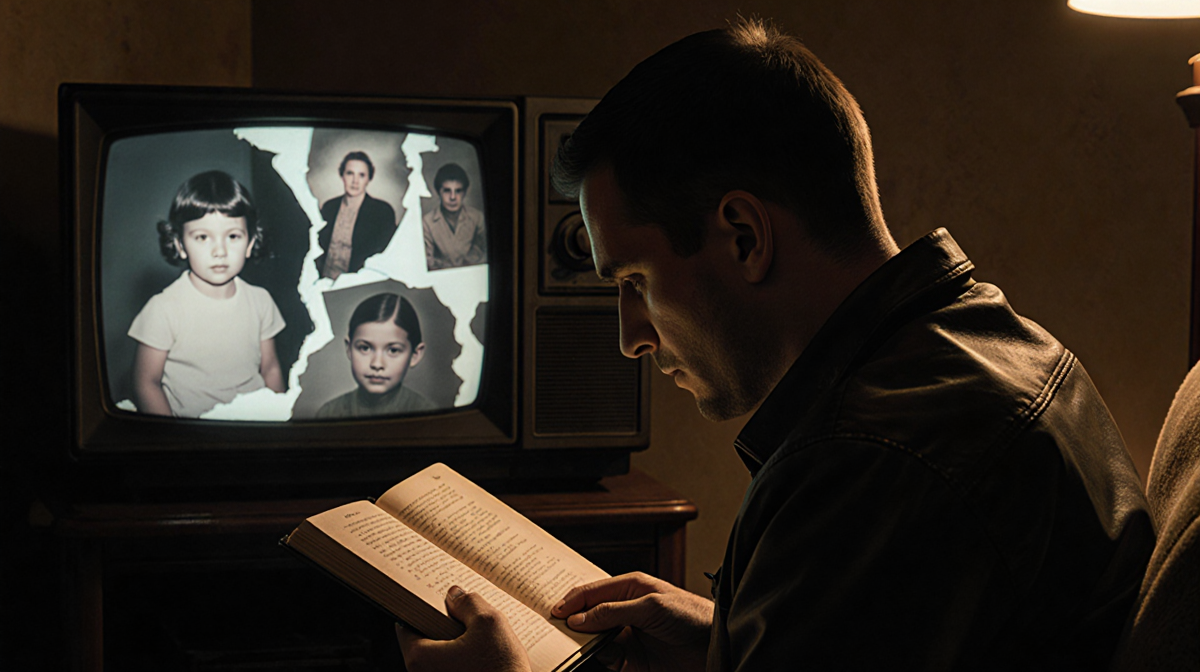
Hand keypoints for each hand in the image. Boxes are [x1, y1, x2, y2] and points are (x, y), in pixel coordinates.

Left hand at [396, 586, 530, 671]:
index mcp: (421, 657)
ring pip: (438, 655)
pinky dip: (461, 657)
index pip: (406, 624)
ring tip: (477, 630)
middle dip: (440, 623)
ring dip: (453, 641)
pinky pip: (450, 668)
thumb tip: (454, 595)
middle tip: (460, 609)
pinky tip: (483, 650)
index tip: (432, 598)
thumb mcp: (489, 623)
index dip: (420, 607)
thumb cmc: (502, 669)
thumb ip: (468, 603)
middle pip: (423, 640)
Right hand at [552, 572, 711, 671]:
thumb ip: (613, 611)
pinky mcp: (633, 660)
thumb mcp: (650, 607)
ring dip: (583, 643)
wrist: (714, 646)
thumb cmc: (691, 615)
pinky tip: (597, 658)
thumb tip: (579, 619)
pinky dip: (598, 659)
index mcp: (630, 588)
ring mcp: (628, 635)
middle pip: (588, 616)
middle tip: (551, 630)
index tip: (552, 613)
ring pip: (594, 639)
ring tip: (569, 646)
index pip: (592, 591)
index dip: (571, 601)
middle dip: (571, 622)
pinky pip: (607, 659)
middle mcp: (625, 610)